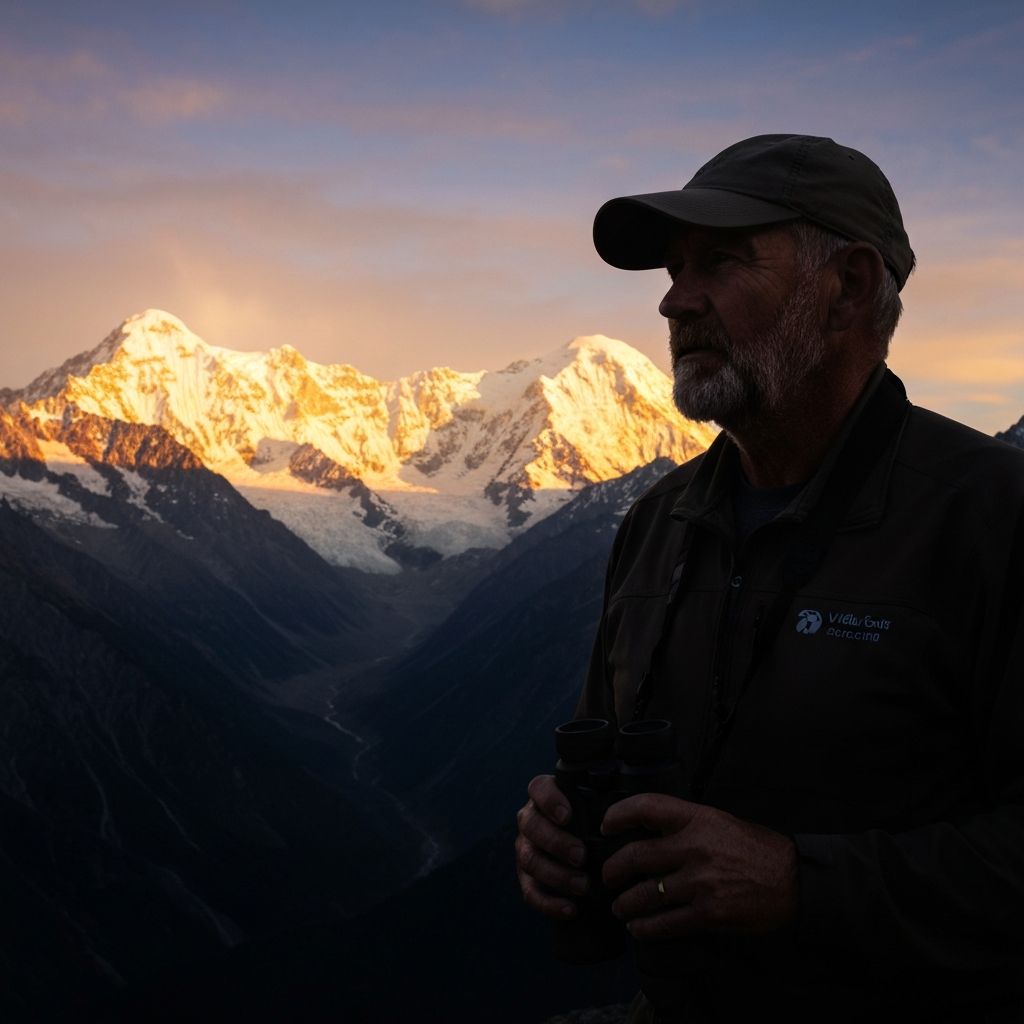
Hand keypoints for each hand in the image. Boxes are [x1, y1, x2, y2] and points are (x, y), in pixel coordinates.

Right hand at [515, 774, 589, 919]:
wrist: (584, 849)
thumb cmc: (593, 821)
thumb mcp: (595, 807)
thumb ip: (602, 804)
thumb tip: (626, 811)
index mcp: (544, 796)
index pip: (539, 789)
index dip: (550, 801)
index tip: (567, 816)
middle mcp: (529, 819)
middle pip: (531, 826)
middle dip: (557, 842)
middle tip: (582, 856)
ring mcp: (525, 848)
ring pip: (530, 860)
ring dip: (557, 875)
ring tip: (583, 885)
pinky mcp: (526, 877)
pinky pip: (530, 892)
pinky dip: (549, 903)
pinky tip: (570, 909)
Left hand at [601, 793, 796, 940]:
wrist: (793, 880)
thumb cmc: (756, 848)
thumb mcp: (719, 820)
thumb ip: (685, 824)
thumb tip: (648, 831)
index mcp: (696, 819)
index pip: (646, 807)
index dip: (618, 814)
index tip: (606, 825)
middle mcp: (694, 847)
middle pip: (636, 856)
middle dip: (613, 870)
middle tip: (607, 877)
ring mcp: (700, 882)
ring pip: (645, 894)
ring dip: (625, 904)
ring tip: (620, 907)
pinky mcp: (708, 913)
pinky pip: (666, 923)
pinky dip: (646, 928)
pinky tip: (639, 928)